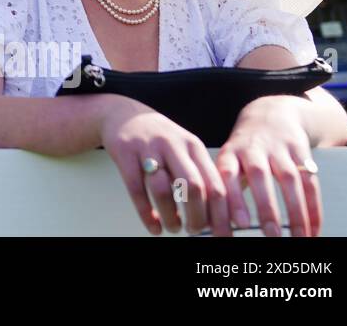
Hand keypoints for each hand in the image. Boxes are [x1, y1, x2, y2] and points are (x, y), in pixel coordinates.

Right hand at [98, 95, 229, 236]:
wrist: (124, 114)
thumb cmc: (159, 139)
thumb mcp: (185, 148)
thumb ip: (200, 174)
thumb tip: (216, 215)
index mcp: (193, 146)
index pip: (215, 183)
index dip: (221, 213)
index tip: (222, 232)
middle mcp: (172, 145)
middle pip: (193, 187)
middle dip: (197, 217)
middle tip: (195, 232)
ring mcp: (147, 148)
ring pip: (162, 190)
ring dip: (170, 216)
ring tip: (174, 228)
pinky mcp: (125, 153)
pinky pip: (136, 189)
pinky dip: (146, 214)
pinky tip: (153, 225)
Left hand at [216, 95, 320, 236]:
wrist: (270, 114)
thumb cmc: (244, 149)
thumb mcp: (229, 160)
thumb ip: (225, 189)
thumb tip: (217, 225)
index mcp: (230, 152)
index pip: (227, 174)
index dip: (233, 198)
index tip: (239, 224)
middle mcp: (253, 148)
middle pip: (259, 175)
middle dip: (265, 206)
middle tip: (270, 235)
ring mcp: (278, 148)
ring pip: (289, 179)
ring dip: (295, 211)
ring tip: (297, 238)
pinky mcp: (301, 151)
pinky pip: (310, 181)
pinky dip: (314, 208)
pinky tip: (313, 230)